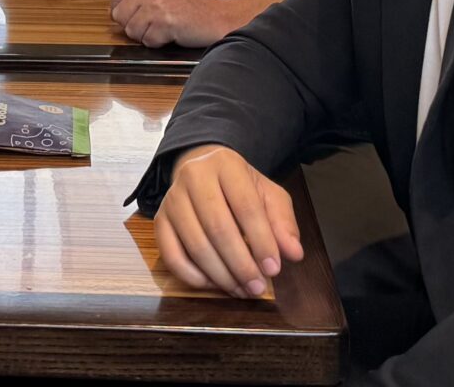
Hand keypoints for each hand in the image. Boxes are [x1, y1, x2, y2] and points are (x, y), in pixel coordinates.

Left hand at [108, 0, 236, 47]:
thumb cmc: (193, 8)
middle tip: (152, 25)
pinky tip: (171, 34)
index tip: (134, 15)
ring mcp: (157, 4)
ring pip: (131, 30)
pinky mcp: (165, 21)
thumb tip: (116, 9)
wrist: (218, 16)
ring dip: (146, 35)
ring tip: (164, 28)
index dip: (121, 9)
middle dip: (132, 25)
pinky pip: (148, 41)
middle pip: (118, 14)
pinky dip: (158, 43)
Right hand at [154, 145, 302, 298]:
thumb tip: (293, 253)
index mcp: (226, 164)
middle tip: (258, 287)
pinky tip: (214, 284)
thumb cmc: (240, 187)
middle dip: (241, 264)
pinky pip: (171, 255)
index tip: (274, 269)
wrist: (203, 171)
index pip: (245, 206)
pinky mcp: (160, 220)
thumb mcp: (268, 195)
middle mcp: (193, 176)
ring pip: (195, 245)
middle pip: (218, 227)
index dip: (261, 241)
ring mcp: (172, 199)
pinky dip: (193, 276)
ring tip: (242, 290)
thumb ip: (282, 222)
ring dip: (221, 275)